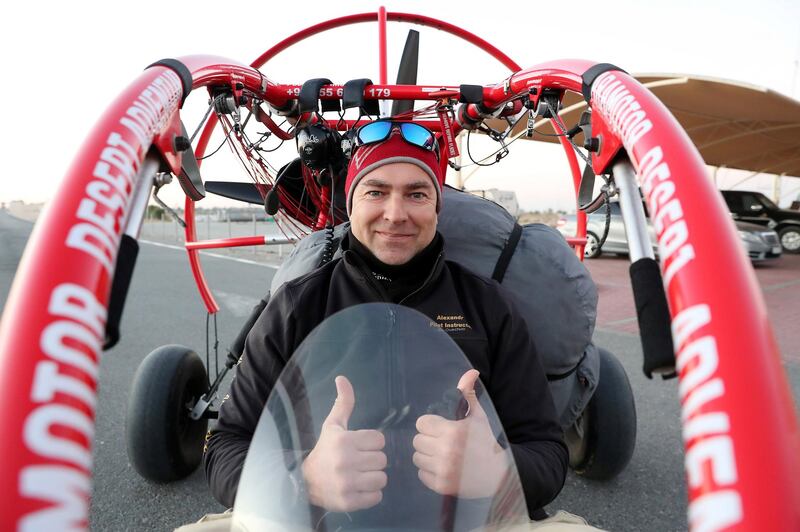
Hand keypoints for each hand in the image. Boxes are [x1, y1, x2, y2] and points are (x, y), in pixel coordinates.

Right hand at [301, 376, 387, 511]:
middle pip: (382, 460)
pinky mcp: (349, 501)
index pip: (380, 440)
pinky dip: (370, 495)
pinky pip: (377, 497)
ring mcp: (347, 483)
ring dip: (374, 478)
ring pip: (382, 478)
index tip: (360, 447)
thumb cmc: (325, 450)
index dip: (372, 444)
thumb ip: (343, 403)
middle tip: (359, 462)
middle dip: (373, 461)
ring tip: (359, 476)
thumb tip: (342, 378)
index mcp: (344, 441)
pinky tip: (358, 489)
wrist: (305, 482)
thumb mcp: (333, 426)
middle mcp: (345, 461)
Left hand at [412, 369, 510, 497]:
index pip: (422, 424)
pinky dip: (429, 472)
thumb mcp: (478, 417)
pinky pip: (421, 474)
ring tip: (442, 455)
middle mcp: (446, 452)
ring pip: (417, 458)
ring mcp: (443, 471)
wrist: (498, 474)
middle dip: (428, 440)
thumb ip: (468, 394)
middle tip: (441, 442)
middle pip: (417, 441)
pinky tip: (443, 468)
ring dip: (427, 456)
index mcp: (453, 432)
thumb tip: (471, 372)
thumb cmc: (485, 442)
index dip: (430, 425)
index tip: (441, 428)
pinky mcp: (441, 486)